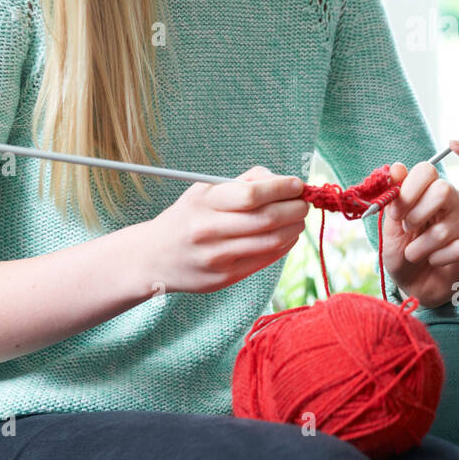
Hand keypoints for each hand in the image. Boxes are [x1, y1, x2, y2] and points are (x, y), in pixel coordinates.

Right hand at [137, 167, 308, 295]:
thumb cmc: (189, 216)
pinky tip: (288, 235)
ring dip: (294, 228)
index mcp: (204, 202)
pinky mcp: (225, 278)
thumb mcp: (206, 190)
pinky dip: (284, 245)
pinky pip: (266, 259)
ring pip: (271, 241)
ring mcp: (217, 257)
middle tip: (304, 202)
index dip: (282, 188)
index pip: (253, 194)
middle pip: (267, 219)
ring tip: (299, 218)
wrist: (154, 257)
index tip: (297, 184)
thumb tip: (284, 182)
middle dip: (295, 208)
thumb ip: (245, 181)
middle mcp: (209, 230)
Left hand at [378, 161, 458, 308]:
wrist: (417, 286)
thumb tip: (397, 167)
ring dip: (421, 246)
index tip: (395, 213)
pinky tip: (434, 261)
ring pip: (446, 228)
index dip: (408, 190)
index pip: (427, 170)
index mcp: (431, 191)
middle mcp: (454, 201)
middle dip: (417, 214)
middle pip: (444, 189)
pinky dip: (438, 258)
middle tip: (408, 229)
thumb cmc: (405, 253)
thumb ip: (394, 199)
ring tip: (414, 254)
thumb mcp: (391, 228)